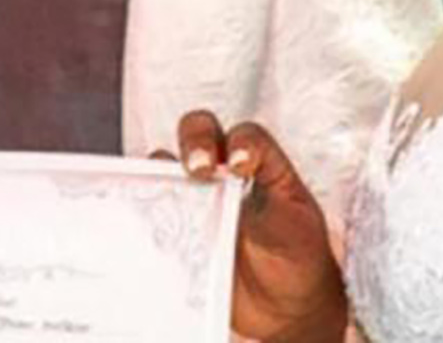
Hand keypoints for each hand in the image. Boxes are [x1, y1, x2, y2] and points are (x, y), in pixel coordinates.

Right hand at [162, 111, 349, 342]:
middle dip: (194, 142)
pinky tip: (154, 228)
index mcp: (254, 165)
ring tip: (170, 197)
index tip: (240, 165)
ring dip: (160, 172)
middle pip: (196, 135)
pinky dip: (144, 214)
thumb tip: (235, 157)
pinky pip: (150, 216)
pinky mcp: (175, 234)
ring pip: (164, 168)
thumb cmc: (298, 253)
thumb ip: (270, 176)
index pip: (242, 135)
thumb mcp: (295, 210)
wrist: (286, 307)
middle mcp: (220, 176)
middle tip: (199, 169)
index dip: (238, 142)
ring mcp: (194, 203)